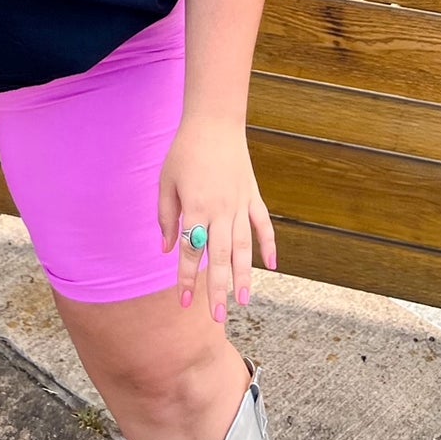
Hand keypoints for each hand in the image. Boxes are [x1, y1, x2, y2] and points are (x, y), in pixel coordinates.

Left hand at [157, 116, 276, 322]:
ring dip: (245, 275)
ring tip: (245, 301)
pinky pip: (263, 224)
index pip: (192, 252)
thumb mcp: (166, 182)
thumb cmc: (184, 151)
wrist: (213, 122)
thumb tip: (166, 250)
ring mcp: (240, 203)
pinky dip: (270, 244)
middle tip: (218, 317)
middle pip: (220, 257)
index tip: (185, 303)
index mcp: (196, 208)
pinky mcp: (253, 195)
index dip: (188, 279)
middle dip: (218, 289)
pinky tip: (273, 265)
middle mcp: (221, 210)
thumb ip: (167, 217)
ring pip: (245, 246)